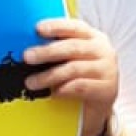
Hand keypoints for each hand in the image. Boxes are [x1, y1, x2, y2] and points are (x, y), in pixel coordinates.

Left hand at [26, 17, 119, 131]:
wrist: (96, 108)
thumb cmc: (79, 79)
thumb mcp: (69, 61)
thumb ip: (57, 52)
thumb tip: (30, 48)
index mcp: (93, 38)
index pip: (75, 27)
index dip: (56, 26)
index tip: (38, 29)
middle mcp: (103, 50)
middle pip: (73, 47)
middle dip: (47, 51)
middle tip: (27, 57)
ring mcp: (108, 70)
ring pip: (74, 68)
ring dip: (49, 75)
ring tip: (31, 82)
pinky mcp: (108, 89)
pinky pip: (80, 87)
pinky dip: (63, 89)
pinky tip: (52, 94)